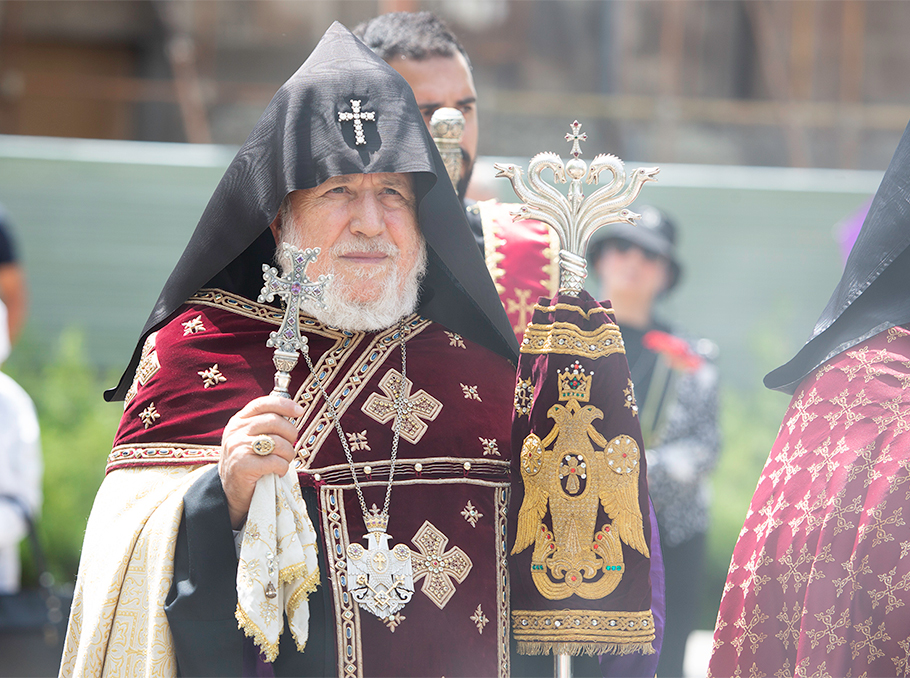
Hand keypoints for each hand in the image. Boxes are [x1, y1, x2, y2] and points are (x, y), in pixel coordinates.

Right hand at [218, 395, 303, 528]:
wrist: (230, 491)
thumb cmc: (249, 462)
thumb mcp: (252, 438)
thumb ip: (266, 424)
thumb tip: (293, 411)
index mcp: (239, 421)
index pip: (263, 403)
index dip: (284, 405)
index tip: (299, 411)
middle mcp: (236, 431)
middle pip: (274, 421)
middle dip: (290, 434)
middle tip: (290, 445)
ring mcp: (238, 447)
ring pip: (278, 442)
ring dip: (288, 454)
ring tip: (283, 461)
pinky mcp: (242, 465)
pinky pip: (275, 462)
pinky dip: (282, 468)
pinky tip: (278, 471)